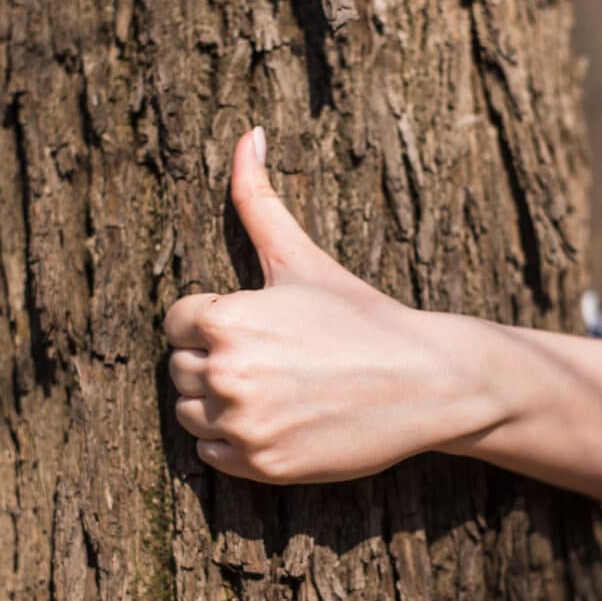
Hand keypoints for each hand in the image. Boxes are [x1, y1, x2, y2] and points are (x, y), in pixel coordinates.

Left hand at [164, 127, 468, 483]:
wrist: (427, 382)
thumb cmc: (362, 316)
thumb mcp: (303, 258)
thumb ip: (258, 199)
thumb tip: (248, 133)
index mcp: (226, 318)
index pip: (175, 322)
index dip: (214, 320)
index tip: (259, 326)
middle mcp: (225, 374)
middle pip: (180, 369)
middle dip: (216, 361)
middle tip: (275, 358)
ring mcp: (243, 425)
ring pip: (189, 414)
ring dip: (218, 404)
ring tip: (274, 389)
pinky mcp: (261, 467)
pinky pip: (211, 455)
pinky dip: (235, 442)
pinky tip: (278, 420)